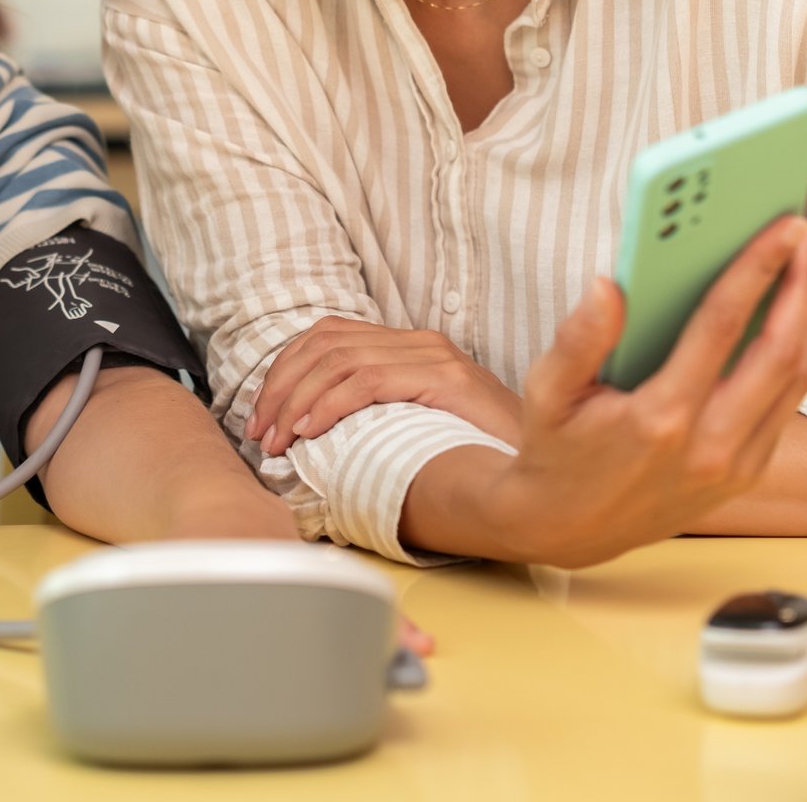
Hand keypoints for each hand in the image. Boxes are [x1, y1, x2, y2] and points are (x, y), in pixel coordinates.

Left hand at [245, 316, 521, 454]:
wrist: (547, 469)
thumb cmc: (477, 457)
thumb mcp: (415, 428)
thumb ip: (375, 418)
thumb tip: (310, 438)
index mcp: (408, 347)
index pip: (327, 338)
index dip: (284, 372)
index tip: (261, 416)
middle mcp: (419, 342)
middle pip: (324, 344)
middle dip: (280, 387)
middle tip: (259, 433)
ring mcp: (434, 356)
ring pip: (339, 360)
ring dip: (297, 400)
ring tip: (279, 439)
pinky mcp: (445, 378)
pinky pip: (369, 380)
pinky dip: (331, 403)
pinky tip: (311, 430)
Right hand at [482, 215, 806, 567]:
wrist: (571, 527)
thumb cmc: (557, 449)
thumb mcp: (546, 390)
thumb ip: (578, 337)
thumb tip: (609, 284)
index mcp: (659, 418)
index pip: (721, 327)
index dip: (756, 269)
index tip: (780, 229)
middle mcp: (709, 445)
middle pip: (778, 351)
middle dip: (800, 284)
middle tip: (806, 232)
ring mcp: (735, 465)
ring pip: (795, 379)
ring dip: (806, 317)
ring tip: (806, 265)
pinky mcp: (746, 473)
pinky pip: (787, 405)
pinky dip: (797, 354)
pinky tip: (791, 316)